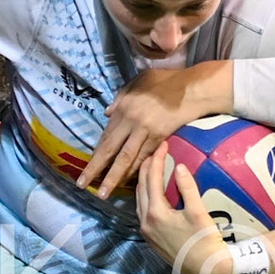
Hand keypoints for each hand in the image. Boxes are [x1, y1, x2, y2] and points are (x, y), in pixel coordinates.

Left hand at [80, 64, 222, 197]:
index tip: (87, 167)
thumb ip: (121, 96)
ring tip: (104, 192)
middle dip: (95, 169)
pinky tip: (127, 181)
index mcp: (124, 107)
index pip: (106, 135)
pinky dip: (135, 170)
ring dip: (114, 177)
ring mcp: (146, 132)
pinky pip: (145, 157)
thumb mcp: (139, 81)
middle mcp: (131, 122)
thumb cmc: (166, 81)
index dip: (96, 154)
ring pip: (126, 159)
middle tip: (82, 185)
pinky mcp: (161, 139)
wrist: (193, 89)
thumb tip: (107, 113)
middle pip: (111, 150)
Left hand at [136, 144, 238, 273]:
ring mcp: (147, 231)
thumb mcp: (198, 212)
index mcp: (156, 213)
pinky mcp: (151, 238)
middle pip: (141, 187)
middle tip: (155, 151)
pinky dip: (146, 196)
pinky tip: (154, 192)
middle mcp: (146, 221)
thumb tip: (179, 167)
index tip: (163, 144)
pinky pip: (143, 210)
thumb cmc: (204, 241)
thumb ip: (187, 188)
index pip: (152, 178)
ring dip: (144, 182)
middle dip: (146, 168)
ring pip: (139, 199)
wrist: (206, 269)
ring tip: (152, 167)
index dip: (157, 159)